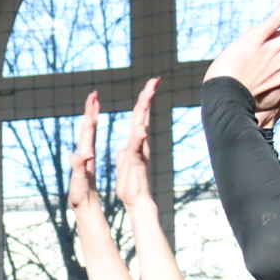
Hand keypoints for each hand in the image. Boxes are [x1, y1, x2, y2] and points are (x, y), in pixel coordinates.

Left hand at [69, 90, 101, 210]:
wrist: (81, 206)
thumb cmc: (80, 197)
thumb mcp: (80, 182)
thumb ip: (80, 168)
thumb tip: (82, 154)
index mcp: (83, 154)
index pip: (87, 130)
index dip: (91, 114)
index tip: (93, 98)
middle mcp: (83, 152)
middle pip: (87, 127)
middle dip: (90, 110)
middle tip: (94, 94)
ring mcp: (85, 156)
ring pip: (88, 132)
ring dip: (91, 117)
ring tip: (94, 103)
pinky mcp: (88, 161)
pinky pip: (91, 140)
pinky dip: (92, 130)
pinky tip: (93, 125)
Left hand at [115, 79, 158, 208]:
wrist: (136, 201)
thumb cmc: (131, 184)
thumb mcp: (125, 164)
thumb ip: (126, 153)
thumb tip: (125, 148)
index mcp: (135, 142)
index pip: (138, 117)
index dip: (142, 101)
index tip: (149, 84)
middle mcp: (140, 144)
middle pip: (142, 116)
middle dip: (147, 97)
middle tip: (154, 79)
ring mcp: (139, 153)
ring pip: (141, 128)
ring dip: (144, 112)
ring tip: (148, 94)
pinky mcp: (136, 164)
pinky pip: (137, 150)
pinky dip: (139, 140)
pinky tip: (141, 130)